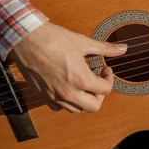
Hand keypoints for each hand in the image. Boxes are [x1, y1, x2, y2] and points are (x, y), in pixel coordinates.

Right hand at [10, 22, 126, 112]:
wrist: (26, 39)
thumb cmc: (53, 40)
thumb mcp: (83, 43)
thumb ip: (105, 49)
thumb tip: (123, 48)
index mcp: (81, 80)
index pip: (105, 90)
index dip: (109, 79)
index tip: (105, 69)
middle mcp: (68, 92)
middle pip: (94, 107)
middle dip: (100, 95)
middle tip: (97, 82)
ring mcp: (54, 96)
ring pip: (76, 109)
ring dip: (84, 100)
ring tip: (84, 85)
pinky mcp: (43, 95)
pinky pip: (59, 107)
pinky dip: (67, 101)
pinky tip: (68, 87)